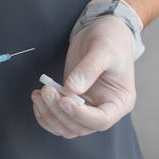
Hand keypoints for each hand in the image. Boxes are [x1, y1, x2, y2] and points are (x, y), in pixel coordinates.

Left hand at [31, 16, 136, 137]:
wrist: (104, 32)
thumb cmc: (110, 39)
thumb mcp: (103, 49)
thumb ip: (89, 69)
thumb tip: (70, 89)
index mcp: (120, 102)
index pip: (101, 120)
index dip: (80, 114)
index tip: (63, 99)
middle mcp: (105, 110)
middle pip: (80, 126)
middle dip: (59, 111)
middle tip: (46, 90)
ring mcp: (88, 108)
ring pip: (66, 126)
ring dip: (49, 114)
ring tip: (39, 94)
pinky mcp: (73, 102)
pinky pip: (58, 118)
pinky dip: (45, 113)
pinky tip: (38, 97)